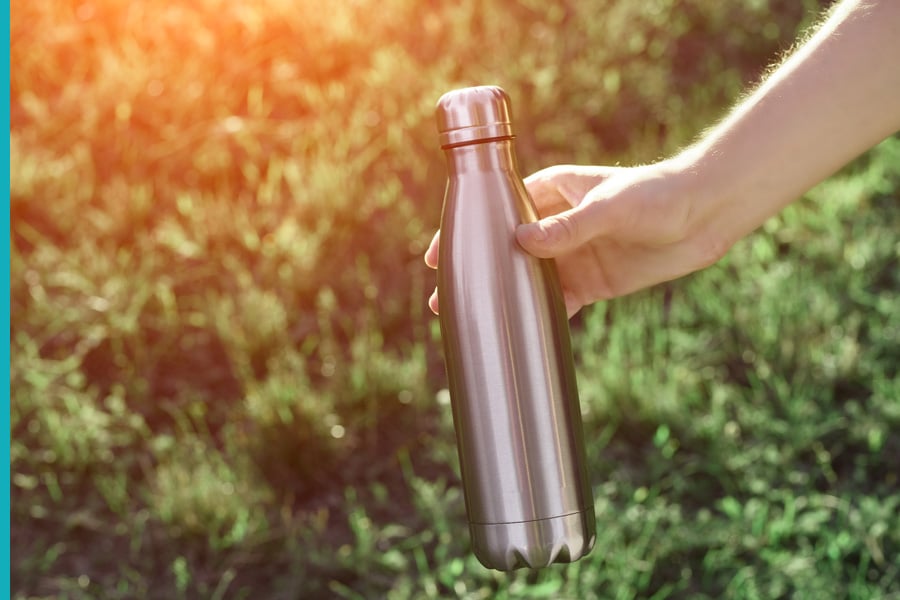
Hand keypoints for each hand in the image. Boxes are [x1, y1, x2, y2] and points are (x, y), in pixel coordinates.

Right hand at [424, 159, 726, 316]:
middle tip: (442, 301)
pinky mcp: (595, 281)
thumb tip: (523, 243)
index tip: (439, 255)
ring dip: (504, 298)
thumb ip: (568, 226)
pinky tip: (520, 332)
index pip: (498, 211)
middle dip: (477, 273)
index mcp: (552, 192)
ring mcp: (574, 254)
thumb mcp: (609, 206)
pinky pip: (561, 301)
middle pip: (506, 251)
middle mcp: (557, 224)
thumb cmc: (657, 193)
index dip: (468, 233)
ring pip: (529, 280)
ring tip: (474, 320)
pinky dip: (542, 315)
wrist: (704, 214)